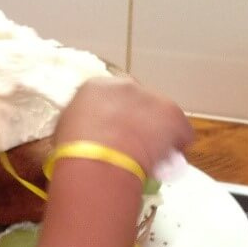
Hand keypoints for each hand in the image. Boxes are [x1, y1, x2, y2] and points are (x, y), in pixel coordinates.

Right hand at [54, 74, 193, 176]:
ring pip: (160, 115)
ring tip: (152, 156)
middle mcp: (125, 85)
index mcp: (96, 87)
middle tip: (133, 145)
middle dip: (138, 120)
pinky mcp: (173, 115)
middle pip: (138, 102)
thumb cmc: (73, 152)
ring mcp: (152, 98)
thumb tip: (87, 133)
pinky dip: (177, 144)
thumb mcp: (66, 131)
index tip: (114, 133)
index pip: (110, 97)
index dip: (115, 116)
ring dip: (158, 132)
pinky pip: (181, 131)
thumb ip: (81, 124)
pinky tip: (168, 160)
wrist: (98, 161)